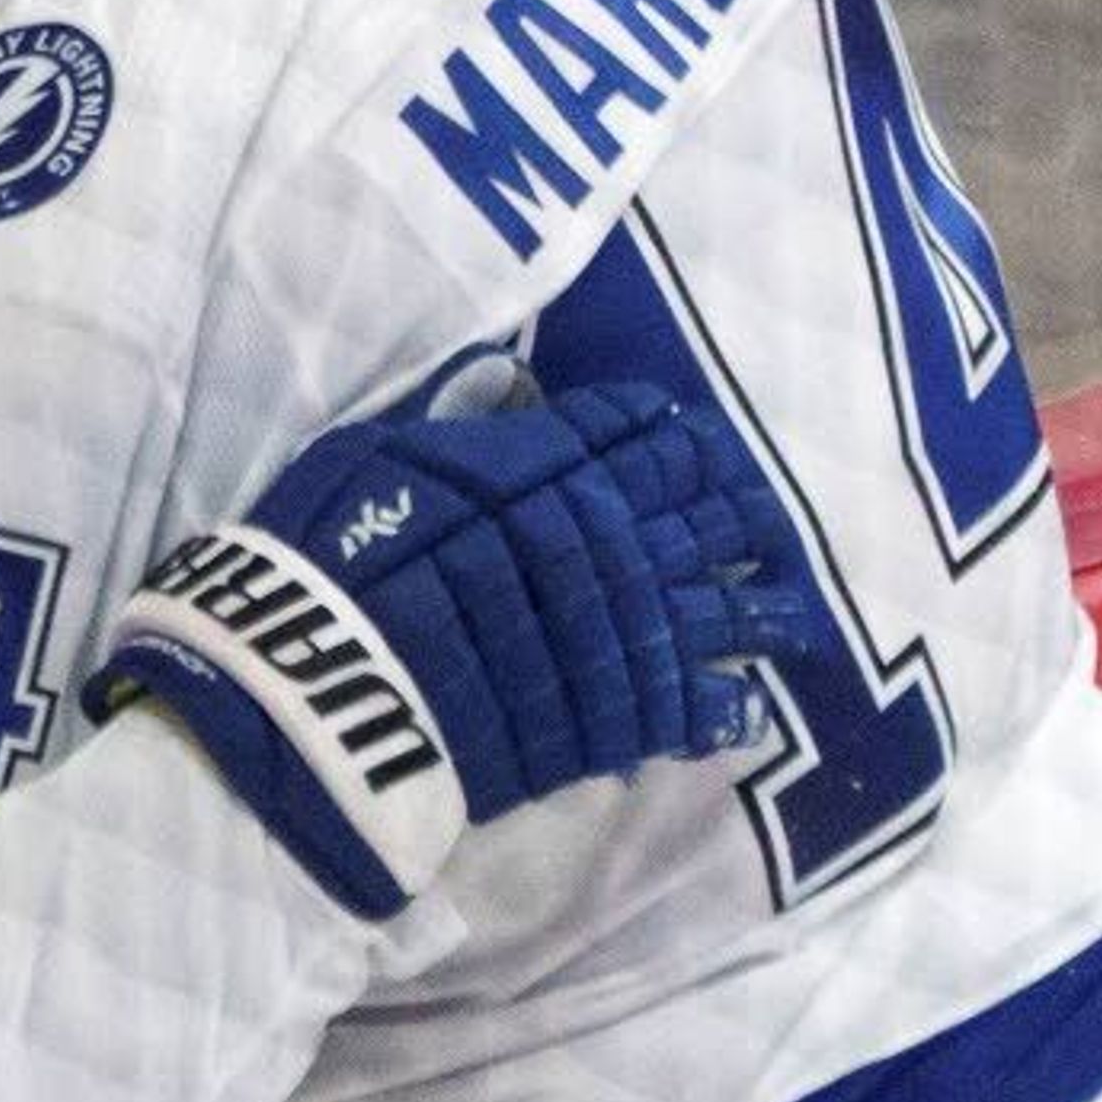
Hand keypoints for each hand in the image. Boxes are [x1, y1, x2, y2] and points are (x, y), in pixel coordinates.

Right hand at [87, 374, 816, 915]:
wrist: (308, 696)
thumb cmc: (313, 567)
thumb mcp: (364, 456)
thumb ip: (450, 426)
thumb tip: (511, 386)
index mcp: (532, 464)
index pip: (626, 430)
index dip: (668, 432)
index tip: (696, 437)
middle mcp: (588, 537)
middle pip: (686, 510)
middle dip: (732, 508)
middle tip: (764, 511)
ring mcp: (602, 629)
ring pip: (706, 605)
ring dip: (755, 607)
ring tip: (793, 613)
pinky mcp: (598, 716)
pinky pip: (678, 705)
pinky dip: (716, 708)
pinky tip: (741, 709)